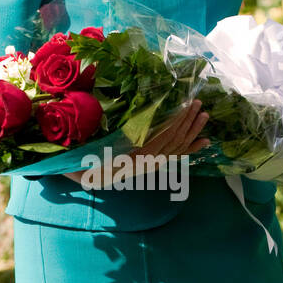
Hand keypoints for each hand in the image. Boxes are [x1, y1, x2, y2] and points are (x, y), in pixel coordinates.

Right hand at [64, 99, 209, 185]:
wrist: (81, 178)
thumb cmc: (78, 160)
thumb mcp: (79, 151)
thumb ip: (86, 141)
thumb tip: (87, 121)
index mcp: (126, 158)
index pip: (157, 139)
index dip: (173, 122)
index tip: (184, 106)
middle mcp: (140, 164)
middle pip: (170, 142)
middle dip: (186, 122)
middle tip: (198, 104)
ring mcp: (146, 165)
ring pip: (174, 149)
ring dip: (191, 132)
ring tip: (204, 116)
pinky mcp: (150, 164)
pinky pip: (173, 157)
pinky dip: (190, 149)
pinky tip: (204, 142)